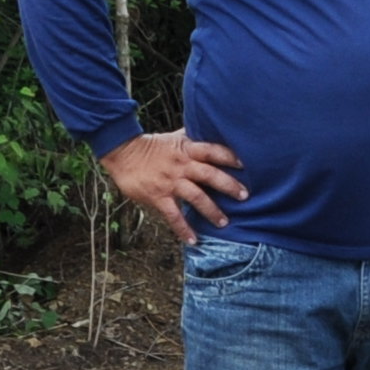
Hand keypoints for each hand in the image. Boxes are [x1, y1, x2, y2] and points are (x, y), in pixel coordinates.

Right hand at [103, 131, 248, 240]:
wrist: (123, 153)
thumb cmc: (152, 146)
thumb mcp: (174, 138)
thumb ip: (193, 139)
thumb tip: (211, 129)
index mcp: (187, 150)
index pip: (212, 150)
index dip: (229, 156)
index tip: (246, 164)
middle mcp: (181, 165)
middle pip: (209, 174)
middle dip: (228, 185)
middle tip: (244, 196)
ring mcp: (170, 182)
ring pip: (196, 197)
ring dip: (212, 211)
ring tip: (224, 223)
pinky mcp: (158, 196)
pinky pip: (173, 215)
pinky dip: (183, 229)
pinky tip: (193, 240)